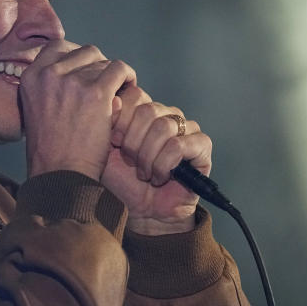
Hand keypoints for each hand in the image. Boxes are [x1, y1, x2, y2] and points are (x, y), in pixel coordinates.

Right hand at [19, 40, 135, 180]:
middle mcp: (48, 74)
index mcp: (30, 77)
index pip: (57, 47)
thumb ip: (52, 86)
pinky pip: (119, 70)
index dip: (76, 56)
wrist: (60, 173)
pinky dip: (128, 77)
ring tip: (118, 90)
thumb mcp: (37, 109)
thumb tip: (82, 69)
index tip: (87, 69)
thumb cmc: (51, 149)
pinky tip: (130, 88)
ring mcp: (72, 81)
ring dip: (112, 75)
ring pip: (102, 62)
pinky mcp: (96, 92)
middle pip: (84, 53)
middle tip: (106, 84)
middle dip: (97, 66)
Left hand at [101, 85, 212, 234]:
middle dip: (133, 142)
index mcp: (143, 109)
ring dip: (147, 157)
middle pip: (148, 111)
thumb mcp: (104, 148)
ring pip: (164, 127)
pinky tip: (159, 178)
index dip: (121, 119)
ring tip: (144, 173)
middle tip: (130, 161)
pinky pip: (179, 145)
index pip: (135, 95)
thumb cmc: (121, 180)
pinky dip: (163, 165)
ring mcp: (186, 128)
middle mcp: (166, 114)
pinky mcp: (202, 145)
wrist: (140, 211)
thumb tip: (113, 98)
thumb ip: (106, 121)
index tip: (114, 142)